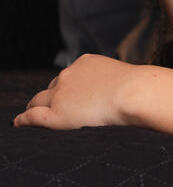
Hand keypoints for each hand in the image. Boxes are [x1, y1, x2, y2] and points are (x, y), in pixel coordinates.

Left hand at [13, 55, 139, 129]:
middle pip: (51, 88)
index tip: (69, 96)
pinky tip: (18, 124)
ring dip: (37, 107)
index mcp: (86, 62)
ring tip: (33, 116)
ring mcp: (61, 93)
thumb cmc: (139, 88)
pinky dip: (23, 120)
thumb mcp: (122, 77)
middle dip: (50, 97)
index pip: (68, 77)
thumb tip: (115, 93)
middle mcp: (69, 75)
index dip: (66, 88)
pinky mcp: (57, 113)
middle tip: (53, 108)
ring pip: (39, 101)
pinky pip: (32, 116)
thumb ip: (110, 82)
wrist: (134, 93)